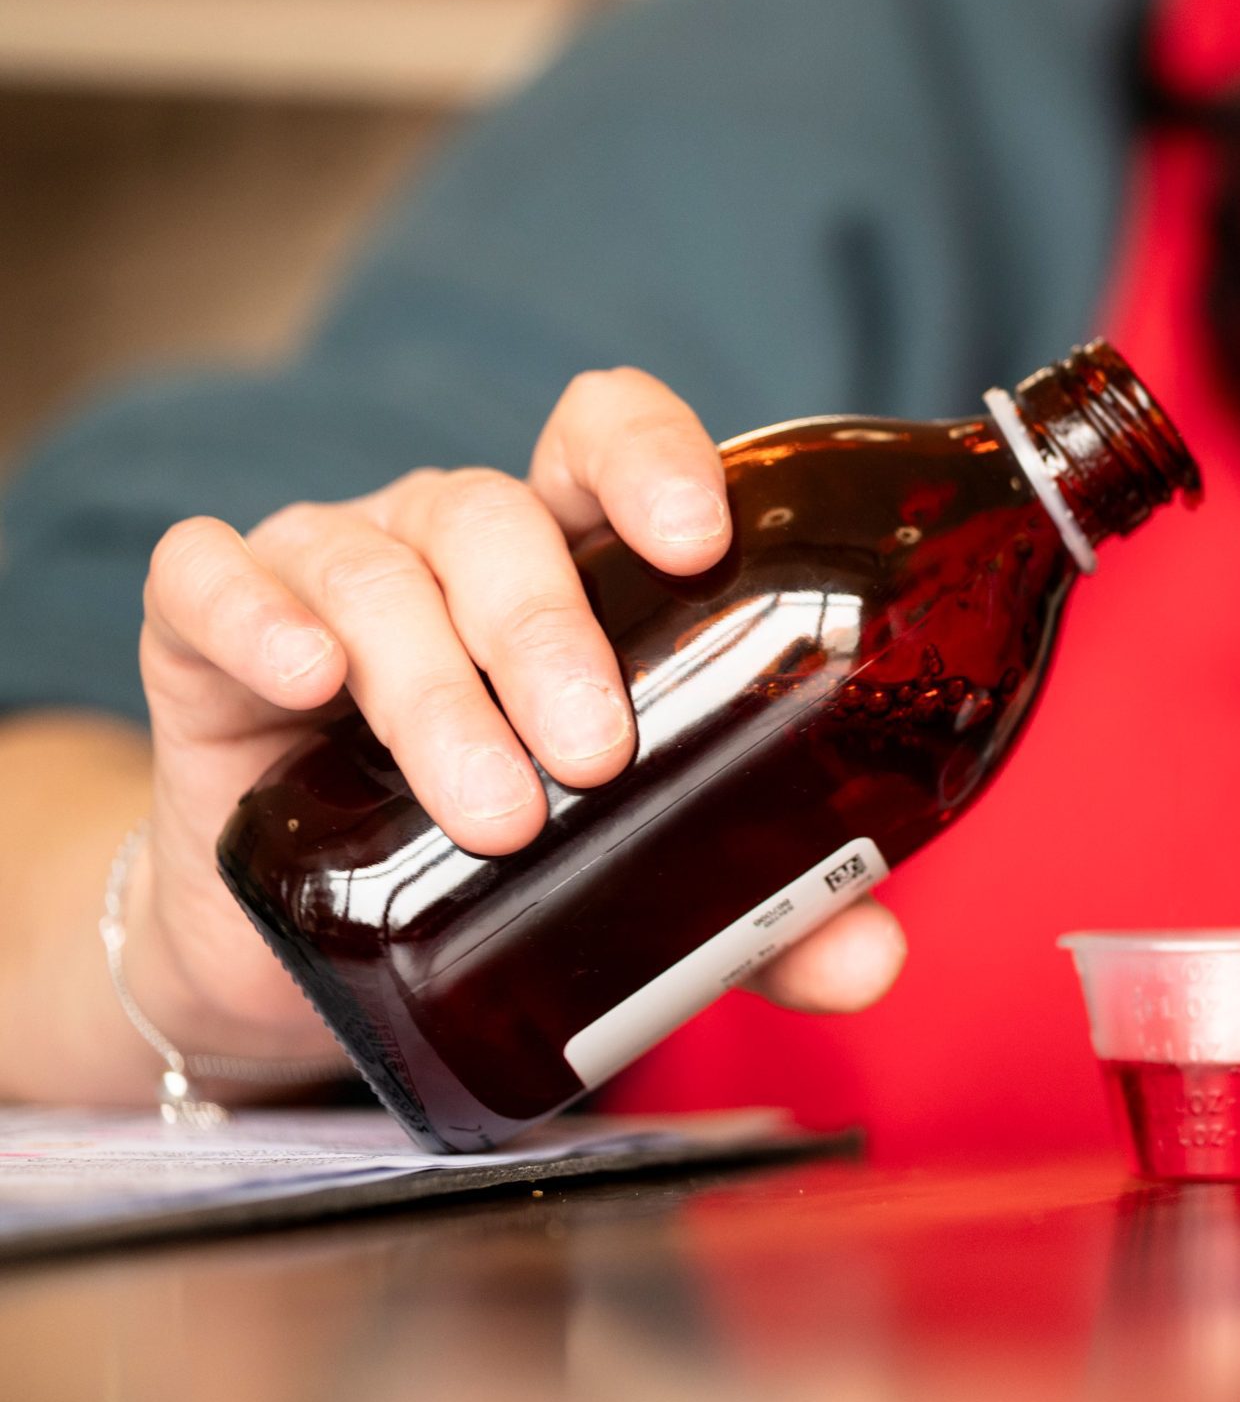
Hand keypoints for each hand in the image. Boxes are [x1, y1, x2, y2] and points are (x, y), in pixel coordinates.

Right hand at [130, 367, 905, 1066]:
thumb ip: (761, 908)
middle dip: (552, 635)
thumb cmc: (499, 861)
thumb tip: (873, 961)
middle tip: (597, 757)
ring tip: (496, 812)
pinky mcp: (203, 644)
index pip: (604, 440)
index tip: (701, 541)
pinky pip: (206, 583)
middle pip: (498, 521)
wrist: (306, 960)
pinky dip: (255, 619)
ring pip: (375, 574)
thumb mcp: (641, 882)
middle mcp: (446, 543)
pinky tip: (306, 682)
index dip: (649, 459)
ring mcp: (322, 575)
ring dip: (439, 691)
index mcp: (568, 558)